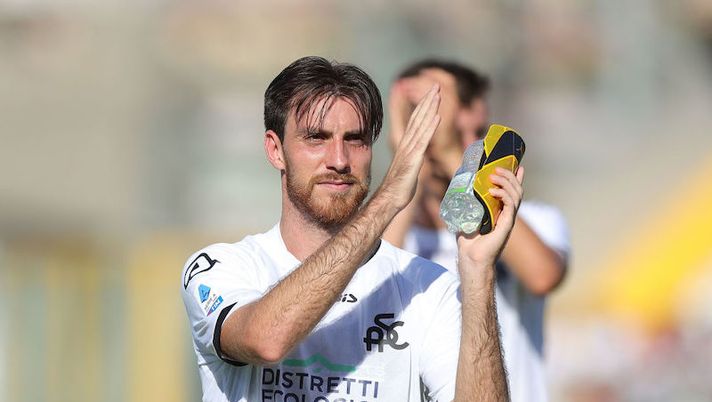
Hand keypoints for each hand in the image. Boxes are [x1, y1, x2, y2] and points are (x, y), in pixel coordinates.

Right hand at [378, 85, 441, 211]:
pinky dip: (430, 128)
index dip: (423, 106)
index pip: (415, 121)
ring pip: (421, 126)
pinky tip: (437, 116)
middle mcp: (406, 144)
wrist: (390, 199)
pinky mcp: (413, 160)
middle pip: (418, 118)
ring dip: (429, 109)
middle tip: (435, 86)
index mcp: (406, 146)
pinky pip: (423, 141)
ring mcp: (409, 151)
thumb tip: (418, 157)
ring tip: (437, 94)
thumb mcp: (409, 169)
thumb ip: (413, 159)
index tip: (431, 93)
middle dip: (427, 101)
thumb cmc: (399, 188)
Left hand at [457, 167, 524, 269]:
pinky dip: (504, 195)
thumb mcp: (465, 216)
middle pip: (517, 190)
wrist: (471, 258)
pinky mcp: (507, 225)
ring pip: (516, 195)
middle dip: (509, 176)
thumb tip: (455, 188)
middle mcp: (507, 214)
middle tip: (497, 168)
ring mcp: (508, 219)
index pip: (512, 192)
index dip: (516, 178)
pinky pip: (511, 206)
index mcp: (501, 211)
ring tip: (494, 175)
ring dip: (507, 182)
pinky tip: (493, 191)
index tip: (518, 165)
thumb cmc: (468, 240)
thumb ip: (464, 204)